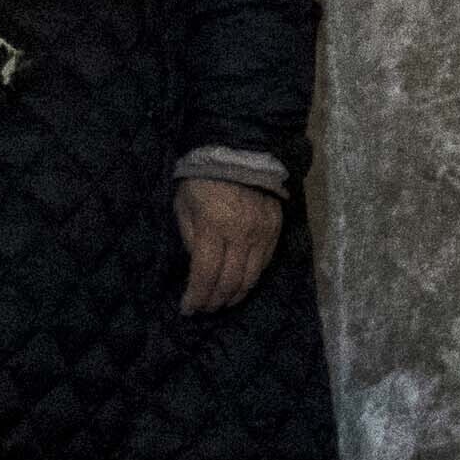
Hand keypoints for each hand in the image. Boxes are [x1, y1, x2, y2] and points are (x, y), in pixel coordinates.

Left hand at [176, 174, 284, 314]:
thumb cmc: (202, 178)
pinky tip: (240, 284)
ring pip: (251, 278)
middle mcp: (241, 234)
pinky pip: (265, 264)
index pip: (206, 274)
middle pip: (230, 282)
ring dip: (234, 295)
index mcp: (214, 226)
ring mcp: (262, 233)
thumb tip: (197, 268)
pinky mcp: (276, 229)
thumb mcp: (184, 205)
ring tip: (222, 302)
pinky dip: (251, 279)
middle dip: (214, 301)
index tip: (187, 309)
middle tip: (204, 309)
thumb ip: (190, 238)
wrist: (239, 151)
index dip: (196, 296)